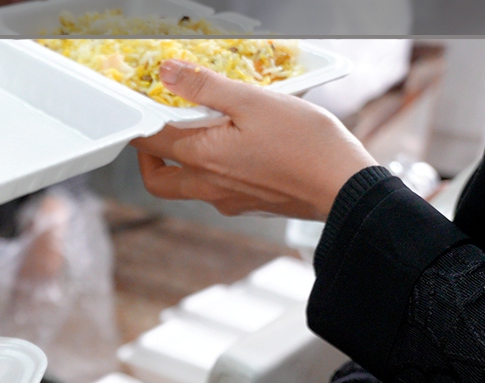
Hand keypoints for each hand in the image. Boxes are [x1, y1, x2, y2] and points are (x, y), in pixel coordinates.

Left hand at [132, 60, 376, 219]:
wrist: (343, 187)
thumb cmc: (305, 144)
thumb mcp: (252, 101)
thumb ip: (205, 87)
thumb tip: (168, 74)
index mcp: (201, 157)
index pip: (148, 142)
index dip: (140, 121)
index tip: (143, 105)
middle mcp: (207, 186)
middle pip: (157, 179)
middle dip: (149, 155)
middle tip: (158, 130)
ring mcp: (226, 201)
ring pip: (185, 189)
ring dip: (180, 165)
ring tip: (199, 135)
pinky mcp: (247, 206)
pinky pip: (215, 192)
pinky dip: (212, 172)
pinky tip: (235, 151)